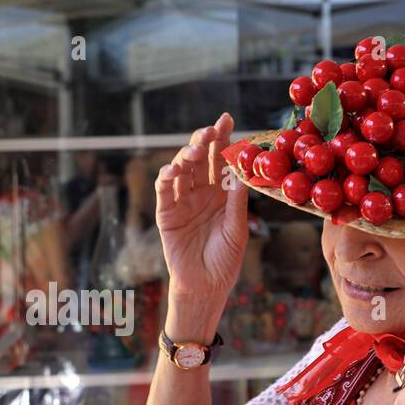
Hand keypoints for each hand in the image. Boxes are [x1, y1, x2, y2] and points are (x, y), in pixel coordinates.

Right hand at [155, 112, 248, 305]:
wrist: (205, 285)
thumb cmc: (225, 260)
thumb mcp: (237, 228)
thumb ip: (236, 201)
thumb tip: (241, 171)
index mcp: (222, 193)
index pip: (221, 160)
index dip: (223, 139)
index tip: (227, 119)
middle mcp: (202, 192)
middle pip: (200, 159)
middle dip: (204, 141)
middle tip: (210, 131)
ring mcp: (182, 201)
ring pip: (182, 168)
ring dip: (186, 155)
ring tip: (195, 151)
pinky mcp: (166, 213)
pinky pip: (164, 189)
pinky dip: (166, 176)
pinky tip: (173, 169)